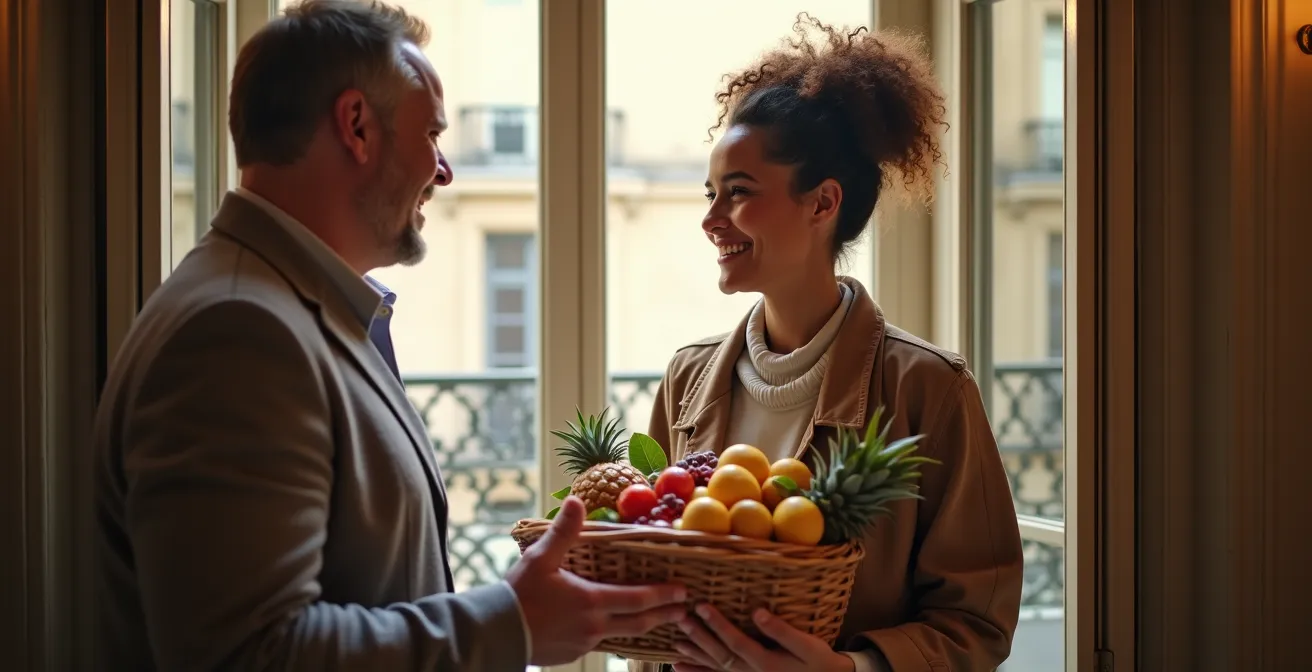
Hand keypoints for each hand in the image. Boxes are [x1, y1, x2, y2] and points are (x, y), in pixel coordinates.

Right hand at [507, 496, 687, 665]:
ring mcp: (583, 644)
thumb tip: (576, 500)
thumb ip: (564, 531)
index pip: (638, 599)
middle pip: (639, 623)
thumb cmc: (519, 594)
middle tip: (684, 611)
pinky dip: (609, 634)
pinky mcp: (570, 655)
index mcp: (592, 602)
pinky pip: (597, 643)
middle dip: (664, 615)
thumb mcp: (541, 558)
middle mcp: (594, 627)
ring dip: (640, 627)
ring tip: (654, 620)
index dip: (663, 595)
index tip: (683, 592)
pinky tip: (607, 627)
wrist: (496, 633)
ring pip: (619, 635)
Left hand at [671, 604, 855, 671]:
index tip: (702, 606)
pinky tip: (679, 668)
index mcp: (764, 663)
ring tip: (676, 643)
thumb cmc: (816, 660)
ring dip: (694, 655)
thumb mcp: (806, 645)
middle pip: (719, 654)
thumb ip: (782, 630)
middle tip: (680, 619)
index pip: (735, 641)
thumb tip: (757, 612)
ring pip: (714, 667)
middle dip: (699, 637)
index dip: (717, 624)